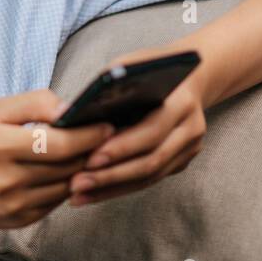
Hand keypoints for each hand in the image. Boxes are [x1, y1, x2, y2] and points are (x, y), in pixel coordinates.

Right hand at [0, 88, 114, 229]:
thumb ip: (35, 103)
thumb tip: (71, 108)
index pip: (59, 144)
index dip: (89, 135)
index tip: (108, 124)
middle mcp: (6, 180)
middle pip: (68, 166)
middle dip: (92, 150)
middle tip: (110, 136)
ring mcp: (14, 205)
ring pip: (67, 185)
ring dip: (83, 169)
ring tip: (93, 151)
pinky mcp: (19, 221)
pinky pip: (56, 201)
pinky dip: (66, 185)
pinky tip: (68, 170)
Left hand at [66, 43, 210, 205]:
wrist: (191, 77)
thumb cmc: (152, 68)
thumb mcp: (131, 66)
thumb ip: (108, 87)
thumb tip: (70, 116)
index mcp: (182, 103)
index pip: (152, 131)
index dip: (121, 147)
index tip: (89, 159)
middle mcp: (191, 129)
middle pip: (151, 160)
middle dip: (111, 175)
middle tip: (77, 183)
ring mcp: (190, 149)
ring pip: (149, 176)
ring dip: (111, 188)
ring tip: (78, 194)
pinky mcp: (181, 162)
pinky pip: (148, 180)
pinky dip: (119, 188)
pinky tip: (92, 193)